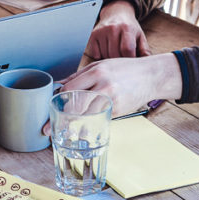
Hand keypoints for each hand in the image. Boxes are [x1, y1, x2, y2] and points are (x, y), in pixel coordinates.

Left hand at [40, 54, 178, 131]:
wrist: (150, 75)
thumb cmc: (123, 69)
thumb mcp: (101, 66)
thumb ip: (80, 76)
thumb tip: (59, 85)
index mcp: (96, 72)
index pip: (69, 89)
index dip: (57, 101)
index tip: (50, 109)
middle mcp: (103, 86)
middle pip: (75, 105)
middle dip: (60, 118)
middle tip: (48, 129)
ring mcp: (112, 100)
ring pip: (86, 116)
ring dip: (73, 127)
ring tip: (62, 134)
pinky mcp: (118, 111)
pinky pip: (99, 119)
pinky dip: (89, 125)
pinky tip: (81, 131)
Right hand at [87, 0, 150, 58]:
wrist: (116, 12)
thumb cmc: (129, 27)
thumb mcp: (140, 36)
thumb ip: (145, 50)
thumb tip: (147, 63)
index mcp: (127, 28)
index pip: (127, 50)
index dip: (130, 58)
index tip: (132, 59)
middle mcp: (113, 28)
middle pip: (115, 54)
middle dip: (120, 60)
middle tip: (124, 57)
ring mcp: (101, 31)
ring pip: (105, 55)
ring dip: (110, 59)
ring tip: (116, 52)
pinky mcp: (93, 35)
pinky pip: (95, 54)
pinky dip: (101, 56)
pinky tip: (107, 50)